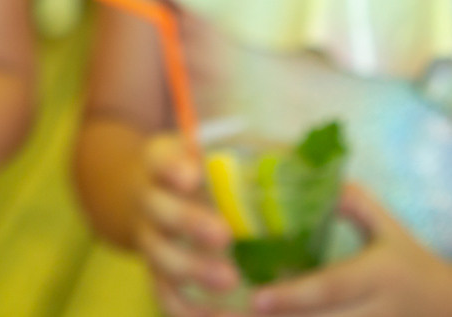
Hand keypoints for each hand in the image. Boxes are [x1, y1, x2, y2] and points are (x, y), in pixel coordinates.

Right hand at [135, 134, 240, 316]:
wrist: (148, 195)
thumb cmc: (197, 169)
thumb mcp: (209, 150)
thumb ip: (247, 151)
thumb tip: (304, 159)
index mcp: (160, 164)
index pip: (158, 160)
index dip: (171, 168)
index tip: (193, 176)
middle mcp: (148, 202)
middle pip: (159, 212)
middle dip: (190, 224)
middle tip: (225, 236)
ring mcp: (149, 240)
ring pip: (161, 258)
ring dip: (193, 270)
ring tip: (231, 281)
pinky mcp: (155, 274)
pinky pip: (165, 298)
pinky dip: (190, 312)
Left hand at [250, 182, 451, 316]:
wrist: (451, 308)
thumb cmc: (408, 260)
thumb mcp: (388, 226)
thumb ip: (352, 202)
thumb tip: (304, 176)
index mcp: (378, 276)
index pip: (331, 289)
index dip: (293, 295)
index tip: (257, 296)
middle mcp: (375, 314)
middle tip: (232, 315)